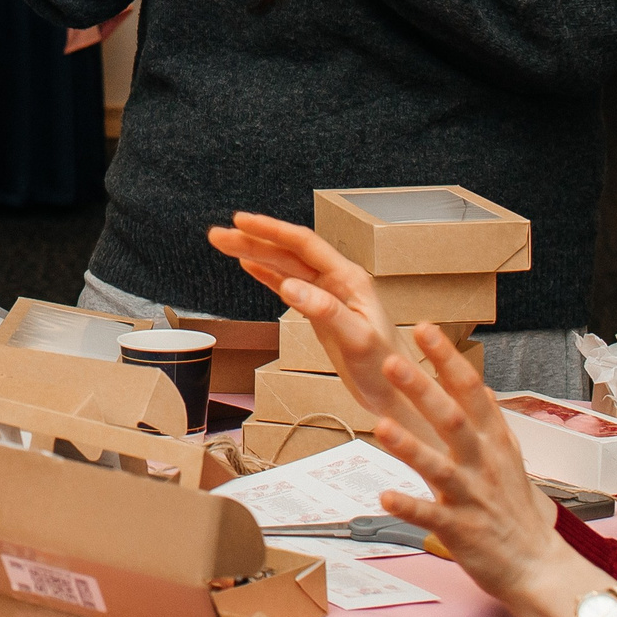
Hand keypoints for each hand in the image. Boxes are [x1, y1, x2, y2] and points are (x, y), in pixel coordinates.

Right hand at [206, 212, 414, 426]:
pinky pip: (287, 284)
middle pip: (288, 253)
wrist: (397, 395)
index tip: (242, 221)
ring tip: (223, 244)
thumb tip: (290, 286)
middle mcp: (338, 282)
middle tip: (218, 235)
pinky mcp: (319, 312)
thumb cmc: (386, 370)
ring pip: (284, 267)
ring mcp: (328, 296)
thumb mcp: (357, 341)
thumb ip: (325, 311)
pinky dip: (266, 273)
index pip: (304, 245)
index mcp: (349, 280)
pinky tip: (249, 265)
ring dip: (254, 254)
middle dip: (252, 241)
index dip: (272, 230)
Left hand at [362, 326, 573, 605]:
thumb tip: (477, 386)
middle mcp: (483, 464)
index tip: (425, 328)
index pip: (473, 392)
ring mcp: (472, 496)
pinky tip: (384, 496)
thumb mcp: (509, 458)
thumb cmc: (516, 510)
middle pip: (453, 421)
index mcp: (494, 442)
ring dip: (410, 446)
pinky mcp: (460, 529)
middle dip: (423, 390)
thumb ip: (488, 422)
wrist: (540, 567)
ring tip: (381, 426)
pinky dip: (409, 507)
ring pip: (440, 466)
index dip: (449, 360)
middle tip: (392, 361)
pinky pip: (431, 516)